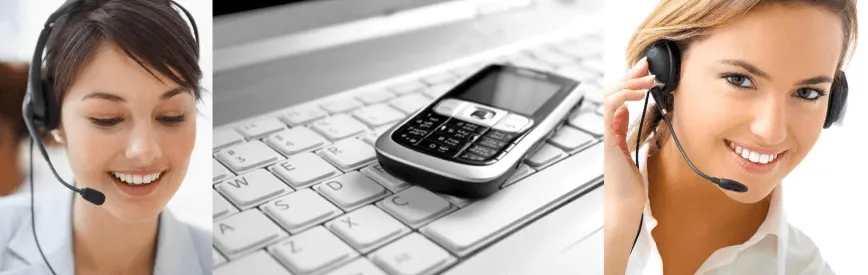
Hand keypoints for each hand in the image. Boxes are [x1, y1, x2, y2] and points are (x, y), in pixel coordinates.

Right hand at [603, 57, 657, 274]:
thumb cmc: (629, 185)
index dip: (631, 82)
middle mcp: (609, 129)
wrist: (623, 205)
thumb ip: (639, 133)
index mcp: (615, 130)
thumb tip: (648, 115)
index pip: (620, 98)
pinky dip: (623, 98)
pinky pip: (611, 112)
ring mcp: (607, 134)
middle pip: (613, 93)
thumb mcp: (639, 151)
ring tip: (645, 78)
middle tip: (645, 64)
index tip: (646, 70)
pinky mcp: (609, 140)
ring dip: (628, 84)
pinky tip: (637, 95)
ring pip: (610, 97)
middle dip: (629, 76)